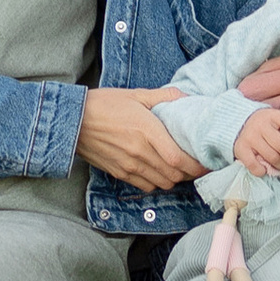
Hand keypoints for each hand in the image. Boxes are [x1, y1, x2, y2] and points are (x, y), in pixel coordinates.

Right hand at [76, 86, 200, 190]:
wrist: (73, 120)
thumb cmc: (104, 104)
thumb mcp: (135, 94)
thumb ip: (164, 96)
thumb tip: (187, 97)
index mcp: (147, 131)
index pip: (179, 159)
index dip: (197, 166)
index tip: (207, 162)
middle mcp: (140, 153)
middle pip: (174, 175)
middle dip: (190, 173)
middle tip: (197, 164)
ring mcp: (129, 166)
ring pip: (162, 183)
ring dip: (174, 178)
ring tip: (179, 167)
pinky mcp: (120, 173)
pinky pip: (146, 186)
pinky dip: (157, 182)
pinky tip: (159, 170)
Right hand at [234, 102, 279, 176]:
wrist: (238, 123)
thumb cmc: (265, 124)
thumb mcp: (277, 118)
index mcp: (272, 115)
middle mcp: (261, 125)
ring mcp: (250, 138)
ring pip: (272, 158)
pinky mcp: (241, 149)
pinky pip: (255, 166)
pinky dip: (264, 171)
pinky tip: (267, 168)